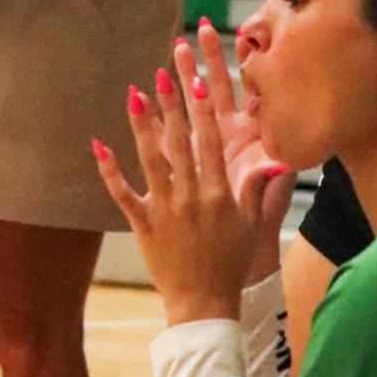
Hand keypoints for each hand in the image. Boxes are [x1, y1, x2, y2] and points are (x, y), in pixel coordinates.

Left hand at [91, 58, 289, 323]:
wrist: (204, 304)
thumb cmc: (231, 262)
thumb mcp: (251, 224)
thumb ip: (258, 188)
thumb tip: (277, 160)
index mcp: (219, 194)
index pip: (211, 143)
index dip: (204, 111)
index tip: (198, 82)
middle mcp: (190, 197)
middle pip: (180, 143)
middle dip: (172, 105)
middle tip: (164, 72)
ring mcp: (165, 210)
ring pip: (150, 161)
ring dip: (141, 126)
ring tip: (134, 95)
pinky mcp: (143, 225)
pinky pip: (123, 194)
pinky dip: (110, 170)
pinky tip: (99, 145)